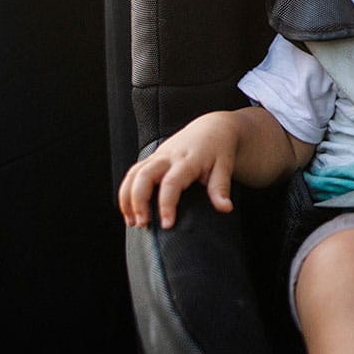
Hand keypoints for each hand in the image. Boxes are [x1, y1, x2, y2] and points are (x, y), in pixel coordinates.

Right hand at [117, 112, 241, 228]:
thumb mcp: (224, 166)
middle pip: (144, 175)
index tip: (167, 225)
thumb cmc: (219, 150)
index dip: (167, 205)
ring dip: (127, 199)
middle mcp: (168, 156)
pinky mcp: (152, 158)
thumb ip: (221, 187)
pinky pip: (132, 174)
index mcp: (187, 159)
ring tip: (132, 222)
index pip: (172, 183)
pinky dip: (127, 192)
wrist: (213, 128)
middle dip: (138, 201)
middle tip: (142, 224)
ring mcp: (157, 156)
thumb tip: (226, 208)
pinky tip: (130, 211)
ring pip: (133, 174)